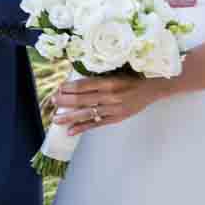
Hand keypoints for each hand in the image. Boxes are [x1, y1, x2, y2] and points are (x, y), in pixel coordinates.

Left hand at [50, 72, 171, 135]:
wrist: (153, 89)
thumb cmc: (132, 77)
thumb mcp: (116, 72)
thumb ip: (99, 77)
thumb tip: (76, 82)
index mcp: (110, 82)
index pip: (85, 85)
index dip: (70, 88)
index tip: (58, 88)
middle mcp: (110, 96)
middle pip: (83, 99)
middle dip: (65, 101)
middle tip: (51, 101)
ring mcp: (113, 109)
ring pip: (87, 113)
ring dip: (70, 116)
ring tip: (56, 119)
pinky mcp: (116, 118)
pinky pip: (97, 124)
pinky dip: (83, 128)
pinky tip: (70, 131)